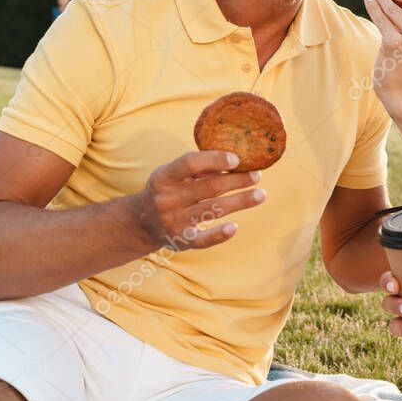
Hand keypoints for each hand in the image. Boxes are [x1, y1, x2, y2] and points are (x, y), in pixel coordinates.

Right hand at [133, 151, 265, 250]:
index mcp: (163, 178)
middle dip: (237, 180)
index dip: (215, 159)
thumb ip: (197, 168)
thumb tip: (231, 162)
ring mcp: (173, 222)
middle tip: (257, 175)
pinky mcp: (180, 240)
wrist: (141, 223)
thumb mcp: (171, 175)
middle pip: (209, 187)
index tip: (237, 159)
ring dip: (240, 201)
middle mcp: (166, 200)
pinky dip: (218, 235)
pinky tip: (235, 228)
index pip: (190, 163)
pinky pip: (202, 240)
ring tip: (260, 194)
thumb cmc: (165, 191)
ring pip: (212, 210)